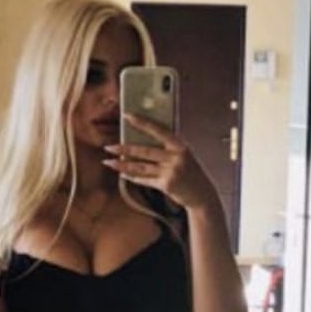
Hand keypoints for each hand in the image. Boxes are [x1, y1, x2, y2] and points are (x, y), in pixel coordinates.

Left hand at [103, 114, 219, 212]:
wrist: (202, 195)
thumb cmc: (191, 174)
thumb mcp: (184, 156)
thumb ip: (168, 148)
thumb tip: (142, 142)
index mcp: (180, 145)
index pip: (158, 130)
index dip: (142, 123)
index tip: (127, 116)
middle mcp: (175, 157)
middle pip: (144, 151)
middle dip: (124, 149)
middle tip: (108, 147)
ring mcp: (171, 171)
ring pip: (141, 167)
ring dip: (123, 165)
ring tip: (109, 162)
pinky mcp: (166, 185)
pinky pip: (145, 180)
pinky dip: (133, 178)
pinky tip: (123, 175)